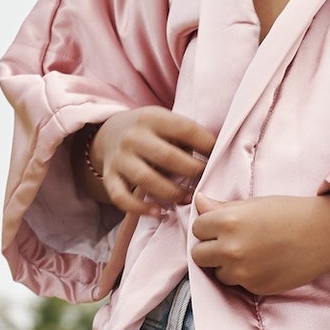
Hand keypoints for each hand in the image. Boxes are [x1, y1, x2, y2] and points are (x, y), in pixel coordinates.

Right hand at [87, 108, 215, 214]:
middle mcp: (133, 136)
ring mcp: (120, 158)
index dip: (207, 145)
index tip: (219, 158)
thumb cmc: (151, 132)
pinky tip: (158, 212)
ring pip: (146, 179)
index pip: (185, 130)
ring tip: (187, 198)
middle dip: (192, 171)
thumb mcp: (166, 122)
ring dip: (171, 193)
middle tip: (204, 181)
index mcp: (153, 117)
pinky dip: (140, 208)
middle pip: (167, 157)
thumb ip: (186, 136)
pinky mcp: (109, 177)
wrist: (110, 133)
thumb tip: (219, 155)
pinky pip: (122, 197)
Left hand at [190, 192, 329, 296]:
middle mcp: (231, 249)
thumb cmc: (290, 213)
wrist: (324, 233)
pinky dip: (247, 277)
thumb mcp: (253, 205)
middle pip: (199, 256)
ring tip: (252, 253)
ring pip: (218, 273)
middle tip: (233, 243)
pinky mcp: (256, 288)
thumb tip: (198, 202)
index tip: (224, 227)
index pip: (197, 229)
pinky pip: (239, 285)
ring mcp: (243, 272)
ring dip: (228, 266)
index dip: (210, 228)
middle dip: (212, 249)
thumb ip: (221, 208)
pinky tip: (266, 264)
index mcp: (227, 221)